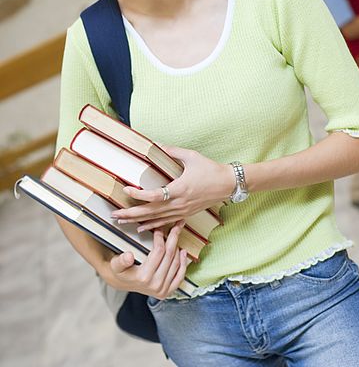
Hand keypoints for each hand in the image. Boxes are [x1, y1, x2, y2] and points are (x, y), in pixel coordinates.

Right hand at [109, 221, 187, 297]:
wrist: (123, 283)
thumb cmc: (120, 271)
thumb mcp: (116, 264)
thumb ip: (121, 260)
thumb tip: (129, 256)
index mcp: (143, 277)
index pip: (158, 252)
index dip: (160, 237)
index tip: (159, 228)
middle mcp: (155, 285)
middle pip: (170, 256)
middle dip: (174, 238)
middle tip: (176, 225)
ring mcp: (162, 290)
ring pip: (176, 263)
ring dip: (178, 247)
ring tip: (176, 236)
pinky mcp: (167, 292)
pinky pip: (180, 276)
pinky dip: (183, 263)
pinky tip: (183, 252)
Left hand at [111, 146, 234, 230]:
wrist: (228, 184)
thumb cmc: (211, 169)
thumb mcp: (192, 156)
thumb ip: (173, 151)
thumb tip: (156, 144)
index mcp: (180, 189)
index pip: (154, 196)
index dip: (138, 195)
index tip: (125, 190)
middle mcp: (180, 204)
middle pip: (151, 212)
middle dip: (131, 214)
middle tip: (114, 215)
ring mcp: (183, 211)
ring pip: (157, 220)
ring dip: (138, 221)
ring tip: (122, 222)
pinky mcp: (186, 214)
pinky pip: (166, 223)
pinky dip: (152, 226)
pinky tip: (141, 228)